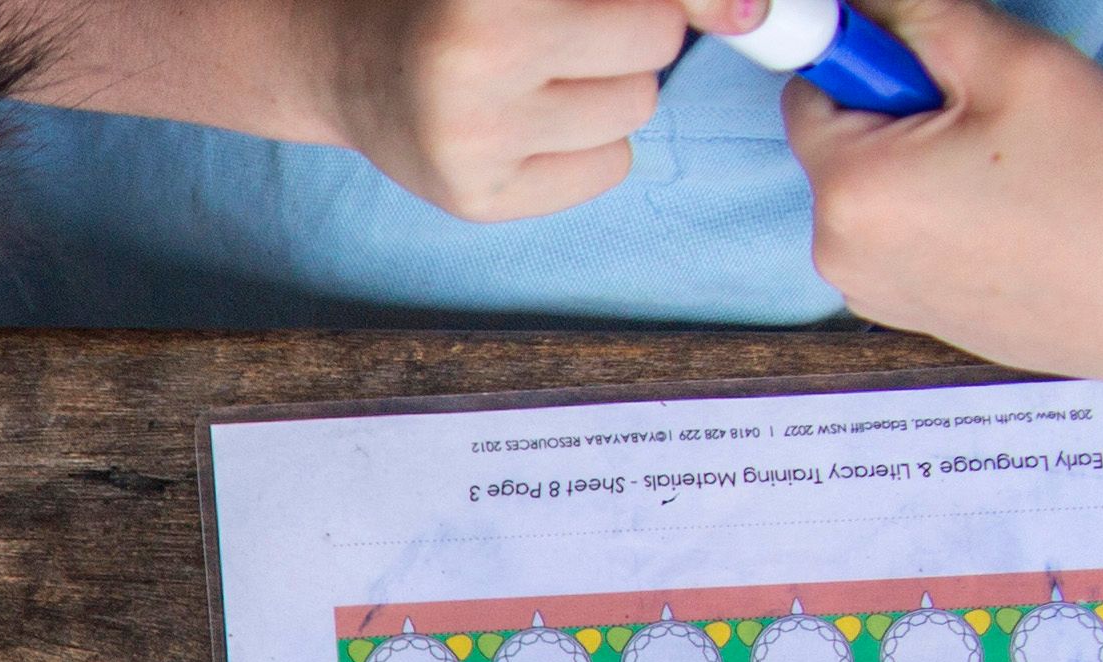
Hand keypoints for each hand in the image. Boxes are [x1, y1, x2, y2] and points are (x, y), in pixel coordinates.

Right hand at [314, 0, 751, 219]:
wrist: (349, 62)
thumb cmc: (467, 0)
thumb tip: (753, 13)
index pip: (659, 4)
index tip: (693, 9)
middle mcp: (475, 55)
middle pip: (657, 40)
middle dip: (628, 29)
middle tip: (559, 28)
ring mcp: (471, 138)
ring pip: (637, 106)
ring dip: (607, 86)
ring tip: (536, 73)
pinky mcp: (477, 200)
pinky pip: (609, 167)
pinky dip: (585, 145)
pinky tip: (526, 123)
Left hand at [794, 0, 1102, 382]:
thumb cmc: (1101, 178)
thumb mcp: (1014, 62)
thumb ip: (921, 14)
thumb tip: (862, 1)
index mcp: (848, 190)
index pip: (811, 88)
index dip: (874, 56)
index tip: (940, 60)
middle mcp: (836, 254)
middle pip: (844, 142)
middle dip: (906, 113)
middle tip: (998, 120)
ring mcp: (869, 294)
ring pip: (875, 191)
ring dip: (925, 163)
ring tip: (1014, 173)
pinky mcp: (906, 317)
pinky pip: (901, 238)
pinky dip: (940, 214)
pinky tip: (1012, 218)